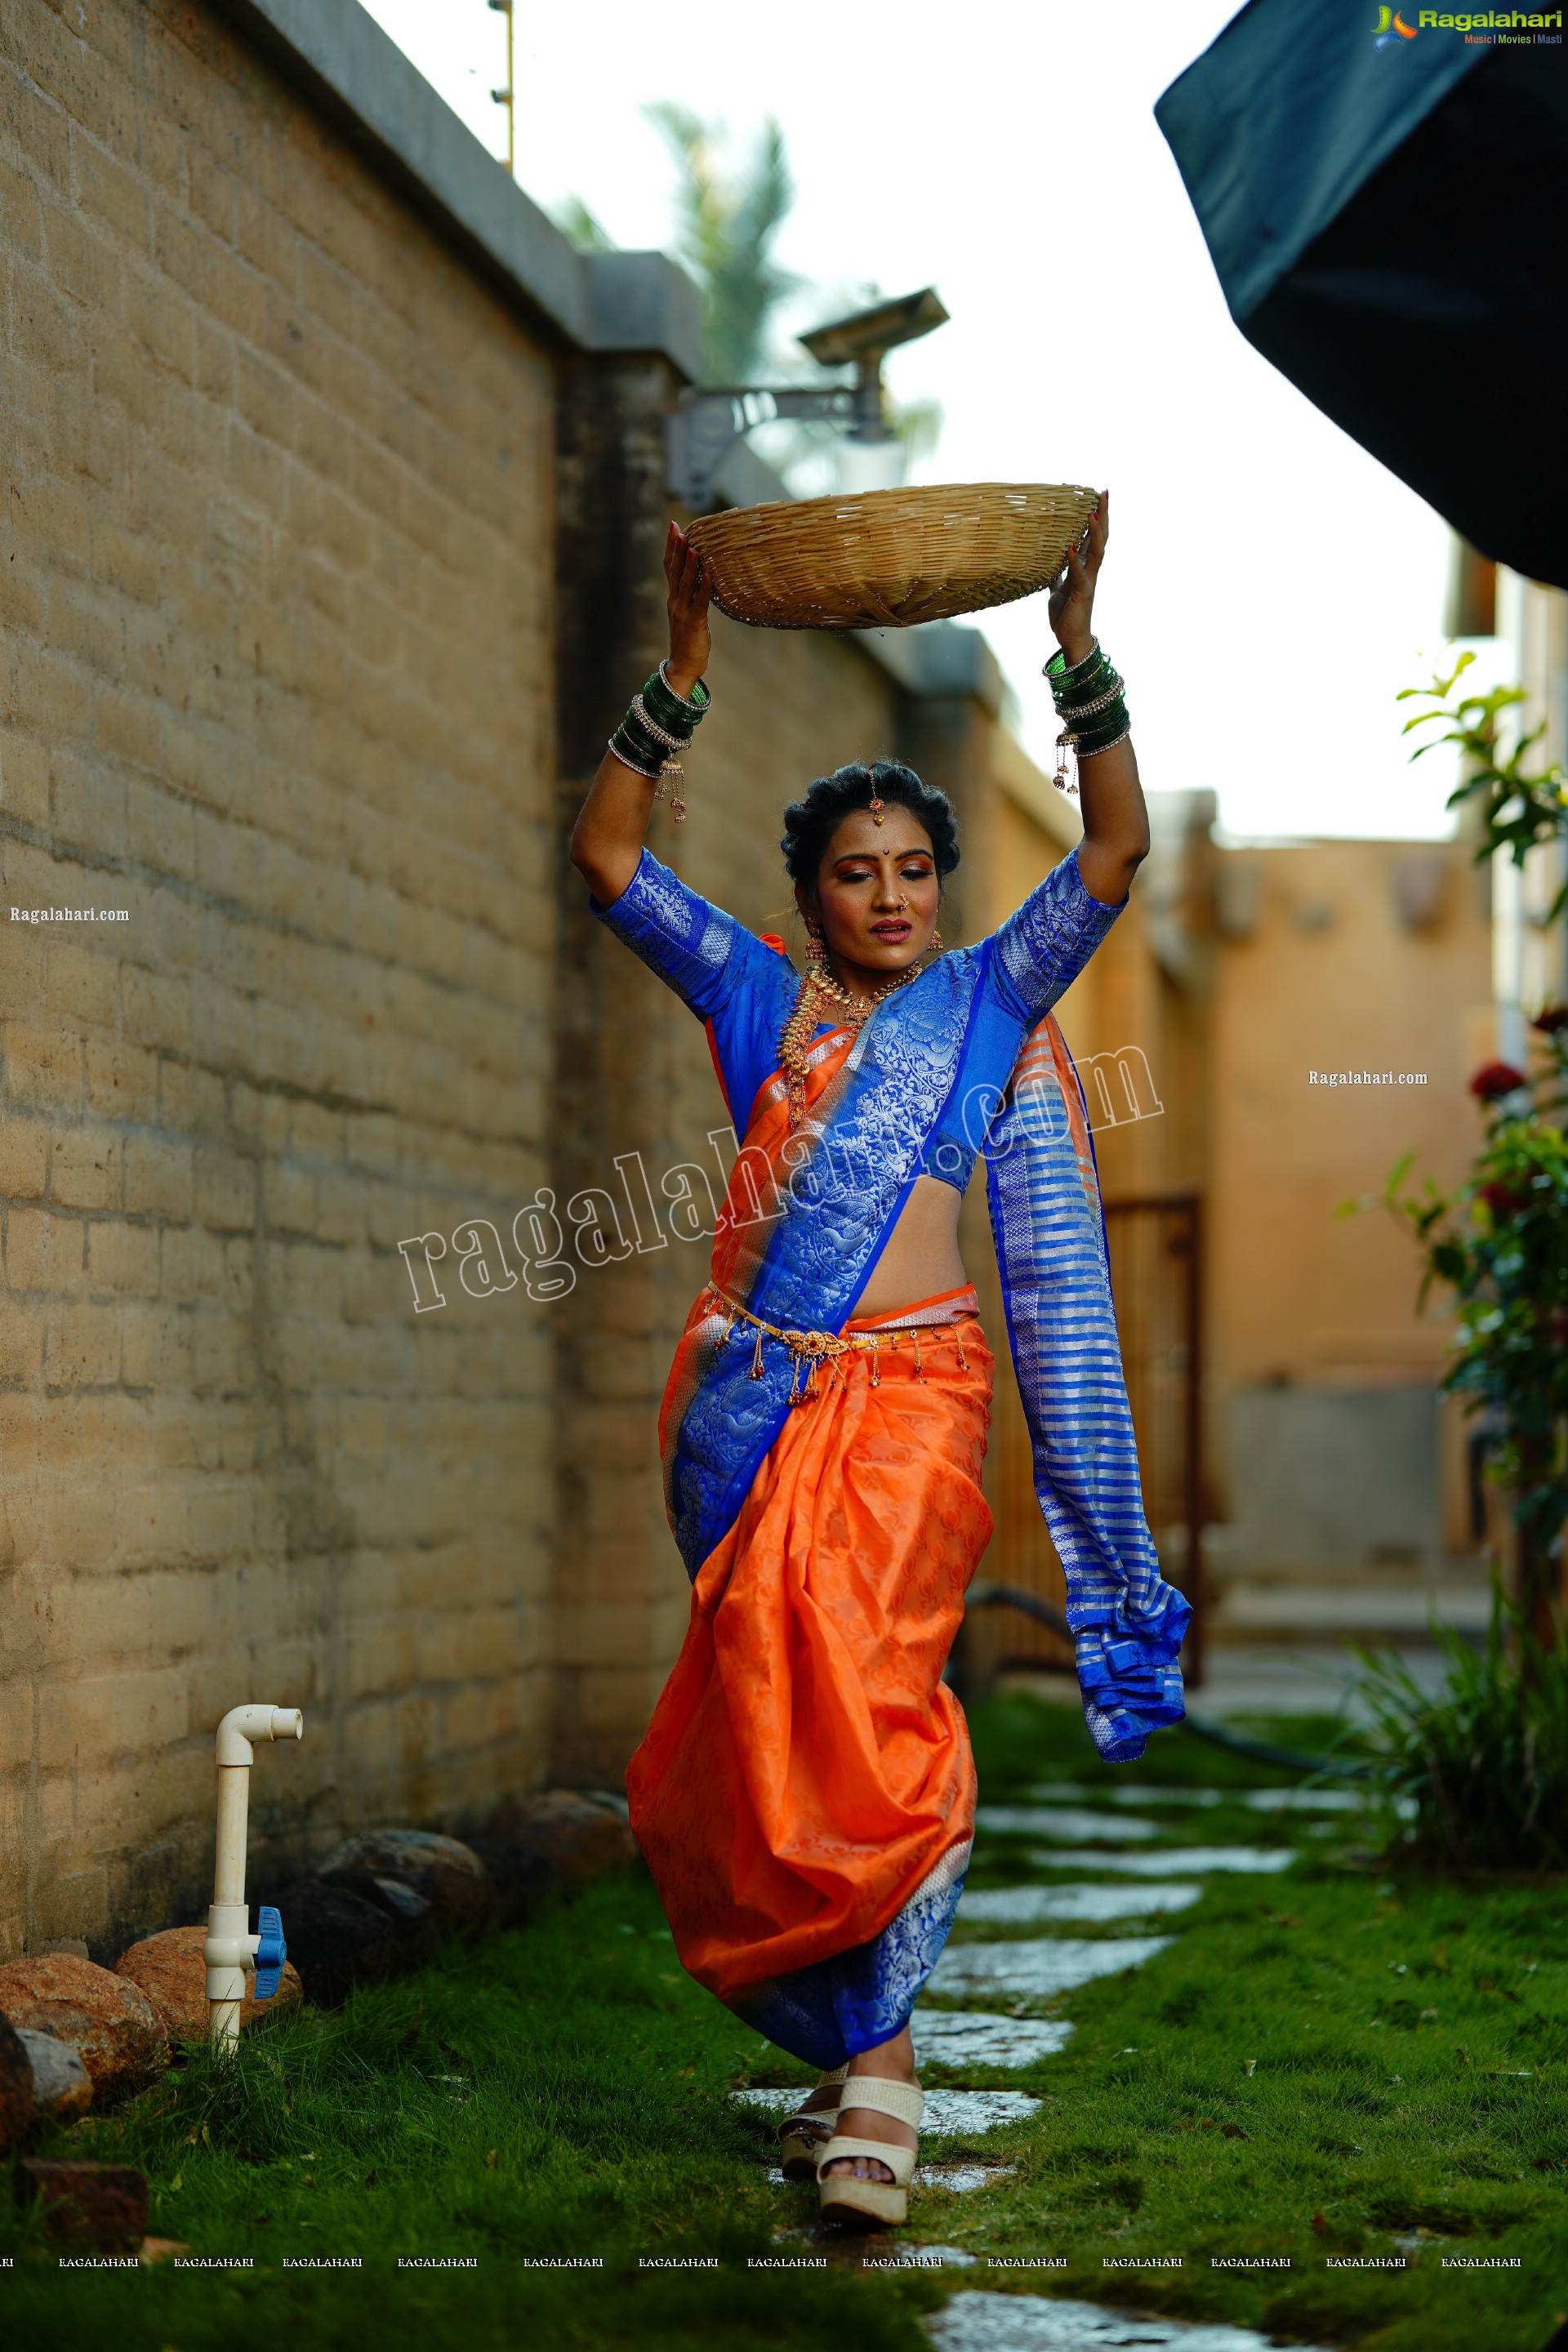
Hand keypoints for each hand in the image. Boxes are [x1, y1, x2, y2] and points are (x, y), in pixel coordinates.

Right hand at [664, 522, 712, 695]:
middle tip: (678, 528)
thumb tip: (705, 579)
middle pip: (674, 571)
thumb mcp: (690, 615)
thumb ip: (693, 598)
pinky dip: (704, 588)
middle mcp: (675, 602)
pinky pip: (700, 603)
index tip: (674, 527)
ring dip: (689, 564)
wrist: (682, 667)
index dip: (671, 547)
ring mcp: (682, 613)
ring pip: (685, 584)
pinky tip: (709, 575)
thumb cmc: (689, 642)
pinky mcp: (694, 624)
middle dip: (676, 548)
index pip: (669, 568)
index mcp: (673, 599)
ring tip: (693, 546)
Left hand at [1047, 489, 1107, 666]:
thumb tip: (1051, 563)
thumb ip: (1057, 575)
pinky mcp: (1081, 594)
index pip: (1092, 537)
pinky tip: (1070, 548)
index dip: (1096, 517)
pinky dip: (1075, 561)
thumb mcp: (1057, 589)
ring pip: (1096, 553)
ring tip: (1092, 514)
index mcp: (1084, 567)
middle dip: (1103, 516)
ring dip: (1094, 533)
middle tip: (1104, 494)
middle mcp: (1090, 570)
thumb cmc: (1065, 614)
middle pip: (1100, 538)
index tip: (1097, 495)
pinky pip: (1079, 575)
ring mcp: (1088, 581)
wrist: (1070, 638)